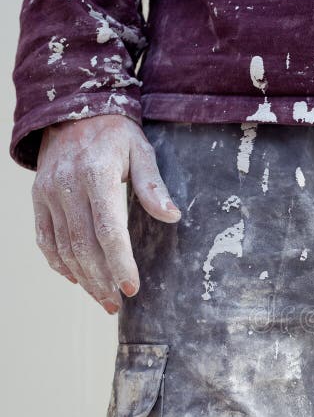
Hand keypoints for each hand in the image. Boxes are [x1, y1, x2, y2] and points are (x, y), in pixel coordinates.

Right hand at [31, 114, 180, 313]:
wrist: (74, 111)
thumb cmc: (116, 135)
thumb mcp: (141, 152)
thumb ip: (153, 186)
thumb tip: (173, 217)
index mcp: (96, 176)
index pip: (108, 231)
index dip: (120, 263)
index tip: (132, 288)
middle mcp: (67, 187)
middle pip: (83, 247)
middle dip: (101, 281)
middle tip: (117, 305)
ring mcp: (48, 194)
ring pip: (63, 247)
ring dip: (83, 278)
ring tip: (103, 299)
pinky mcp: (38, 198)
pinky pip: (45, 238)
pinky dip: (58, 262)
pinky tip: (76, 279)